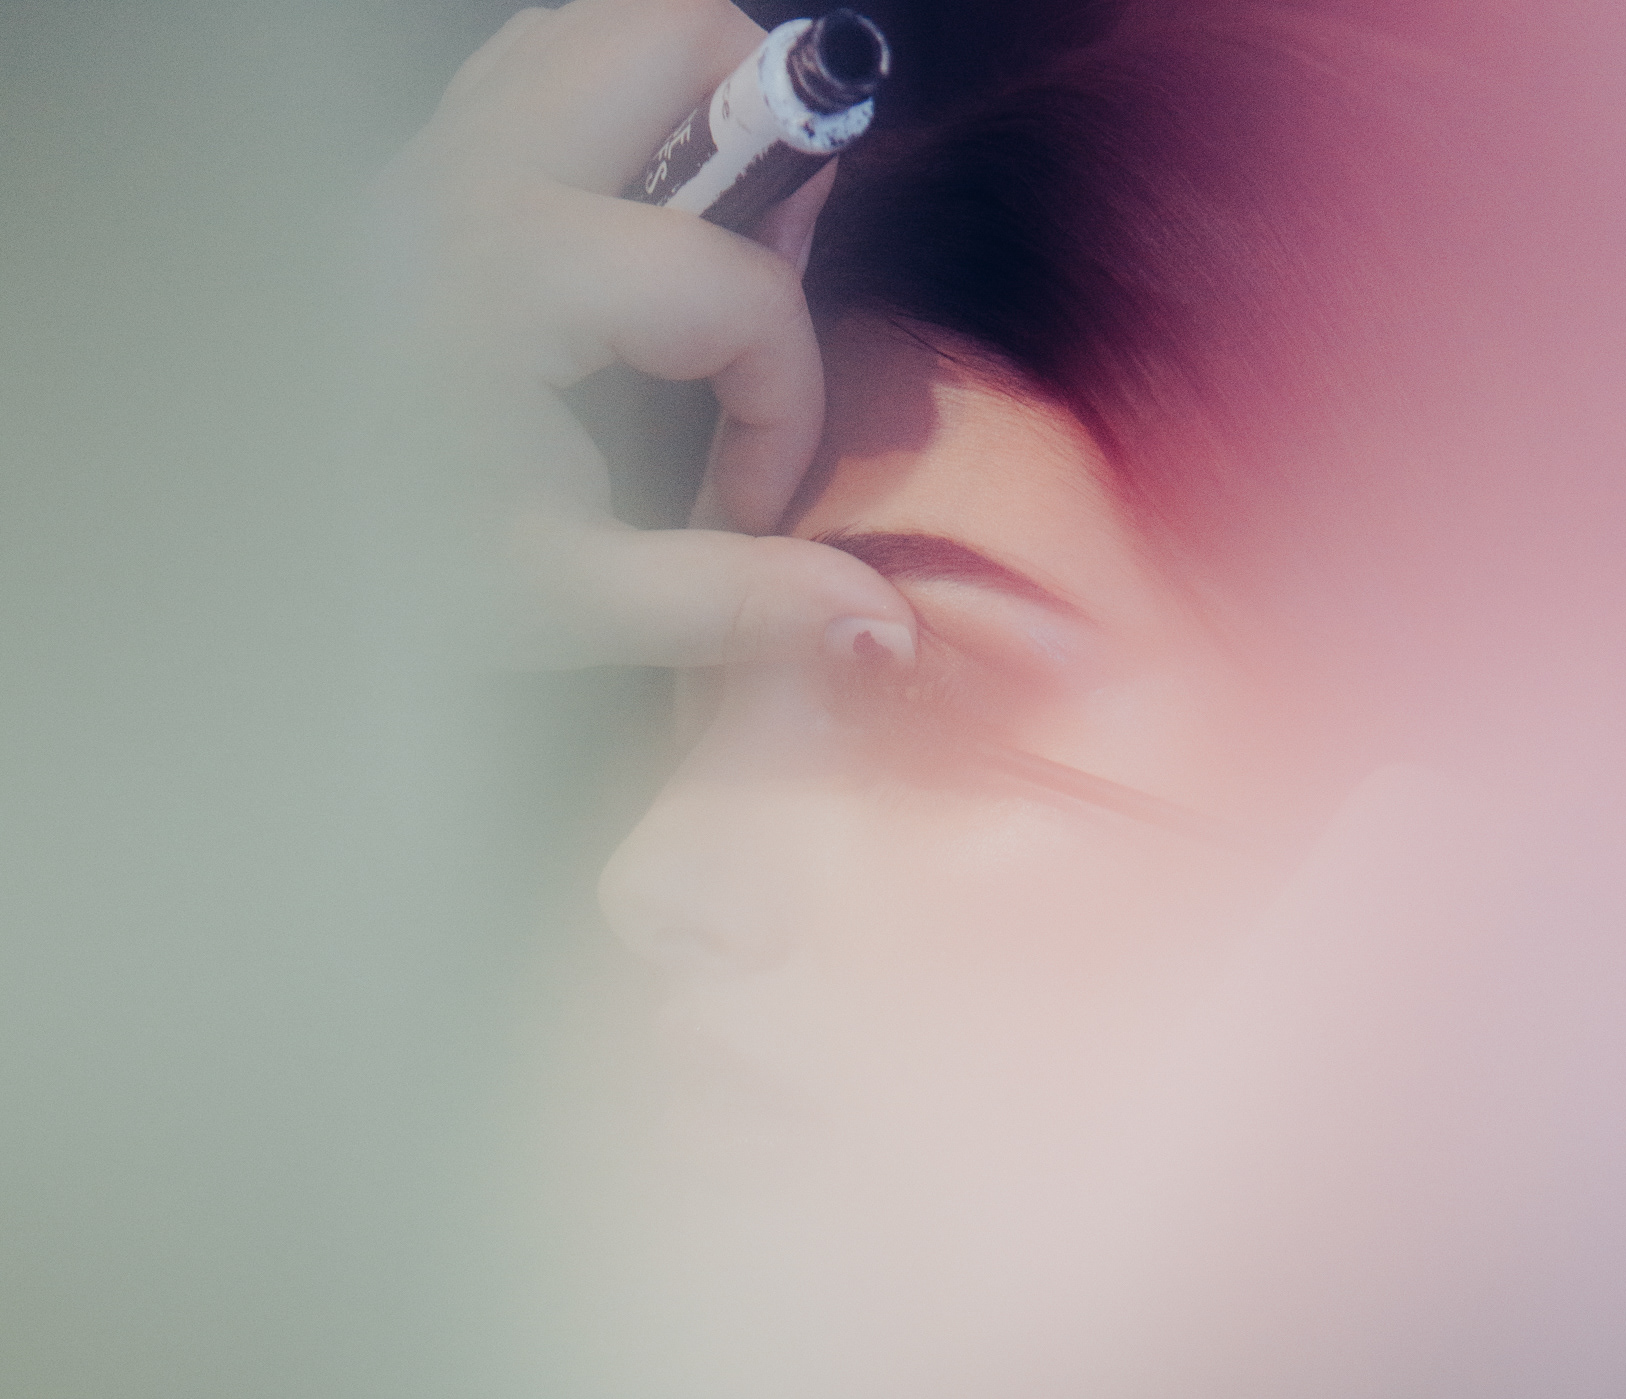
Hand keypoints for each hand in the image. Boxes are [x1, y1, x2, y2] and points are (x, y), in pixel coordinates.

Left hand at [372, 0, 914, 669]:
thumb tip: (880, 625)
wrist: (257, 545)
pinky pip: (548, 63)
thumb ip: (731, 603)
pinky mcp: (424, 160)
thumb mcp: (566, 604)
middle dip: (771, 152)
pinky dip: (619, 113)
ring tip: (701, 262)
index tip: (747, 497)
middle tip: (762, 292)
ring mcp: (437, 149)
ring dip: (697, 114)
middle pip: (684, 41)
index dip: (784, 399)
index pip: (734, 284)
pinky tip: (631, 232)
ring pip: (615, 26)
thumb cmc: (391, 569)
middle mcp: (469, 174)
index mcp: (509, 275)